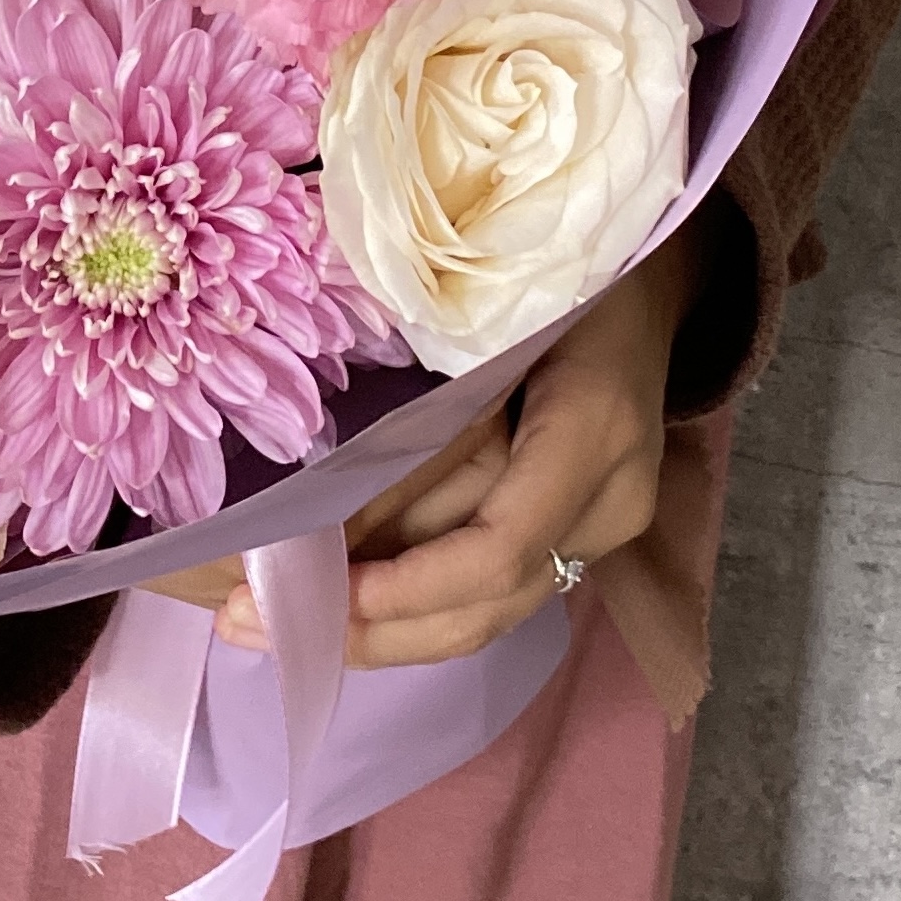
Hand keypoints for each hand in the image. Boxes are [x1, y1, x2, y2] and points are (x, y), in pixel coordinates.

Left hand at [208, 221, 704, 667]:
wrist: (642, 283)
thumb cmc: (551, 270)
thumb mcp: (485, 318)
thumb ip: (424, 406)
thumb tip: (320, 489)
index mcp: (593, 431)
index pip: (502, 546)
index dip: (413, 584)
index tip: (329, 597)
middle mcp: (608, 500)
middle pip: (489, 601)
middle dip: (373, 630)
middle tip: (258, 624)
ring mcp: (598, 526)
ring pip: (485, 609)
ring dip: (379, 629)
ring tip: (272, 625)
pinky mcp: (574, 534)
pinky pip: (487, 585)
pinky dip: (408, 599)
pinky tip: (333, 607)